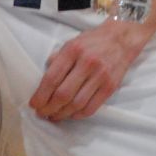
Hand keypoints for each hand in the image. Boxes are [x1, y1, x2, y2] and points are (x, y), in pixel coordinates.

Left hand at [29, 18, 150, 120]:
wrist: (121, 39)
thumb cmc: (92, 41)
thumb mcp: (71, 43)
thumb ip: (57, 59)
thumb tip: (44, 81)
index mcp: (73, 50)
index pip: (52, 78)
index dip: (40, 95)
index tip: (34, 104)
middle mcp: (87, 63)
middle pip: (63, 94)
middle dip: (48, 108)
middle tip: (42, 113)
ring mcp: (100, 76)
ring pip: (76, 104)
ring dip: (62, 114)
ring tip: (54, 116)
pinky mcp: (110, 87)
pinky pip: (91, 107)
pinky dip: (78, 115)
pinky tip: (71, 115)